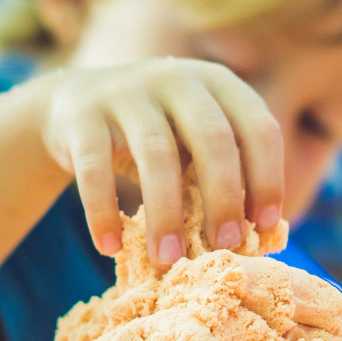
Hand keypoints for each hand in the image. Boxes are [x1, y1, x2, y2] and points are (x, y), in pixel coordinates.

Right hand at [40, 58, 283, 267]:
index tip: (266, 226)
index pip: (259, 127)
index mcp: (218, 84)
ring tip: (167, 260)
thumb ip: (225, 174)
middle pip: (213, 138)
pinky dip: (103, 211)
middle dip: (223, 198)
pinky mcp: (83, 115)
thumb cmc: (155, 137)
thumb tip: (264, 237)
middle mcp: (177, 79)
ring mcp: (127, 92)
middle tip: (225, 247)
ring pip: (156, 155)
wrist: (73, 105)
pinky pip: (95, 168)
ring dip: (165, 215)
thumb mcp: (193, 142)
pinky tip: (110, 247)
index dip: (268, 177)